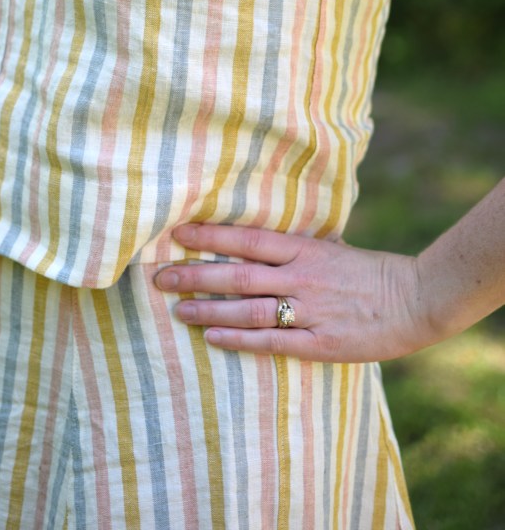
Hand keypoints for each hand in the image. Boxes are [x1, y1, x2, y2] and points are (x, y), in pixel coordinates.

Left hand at [153, 223, 432, 362]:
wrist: (416, 299)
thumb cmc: (370, 271)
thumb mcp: (332, 247)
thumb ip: (297, 245)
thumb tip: (261, 235)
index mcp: (304, 248)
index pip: (246, 238)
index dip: (209, 235)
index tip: (176, 233)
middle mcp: (300, 276)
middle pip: (236, 274)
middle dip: (195, 275)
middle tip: (160, 277)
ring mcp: (309, 310)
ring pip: (247, 309)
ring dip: (208, 309)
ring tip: (177, 310)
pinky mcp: (319, 343)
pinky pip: (270, 341)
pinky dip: (238, 339)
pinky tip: (212, 337)